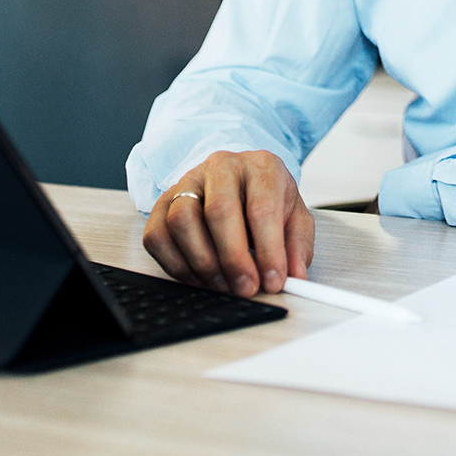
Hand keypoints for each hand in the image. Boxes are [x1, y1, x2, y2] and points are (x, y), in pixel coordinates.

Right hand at [141, 150, 313, 296]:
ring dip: (203, 263)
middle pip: (218, 211)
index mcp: (260, 167)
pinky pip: (157, 235)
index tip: (273, 280)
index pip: (262, 207)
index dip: (268, 250)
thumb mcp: (295, 216)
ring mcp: (188, 182)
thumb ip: (298, 245)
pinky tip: (198, 277)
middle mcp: (221, 168)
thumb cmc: (267, 198)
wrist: (240, 180)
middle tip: (245, 288)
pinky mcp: (163, 202)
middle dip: (233, 259)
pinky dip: (175, 264)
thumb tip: (294, 275)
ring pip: (182, 221)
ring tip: (223, 285)